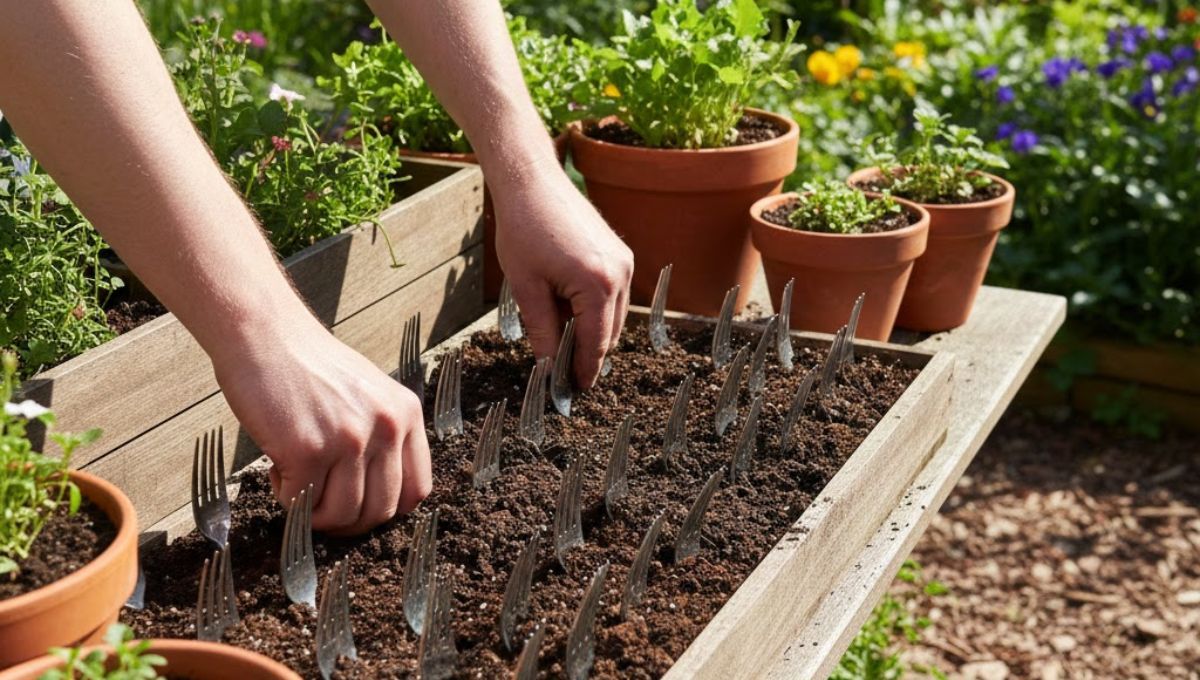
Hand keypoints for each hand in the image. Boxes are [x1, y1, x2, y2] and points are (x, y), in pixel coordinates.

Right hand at [211, 314, 431, 534]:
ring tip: (297, 480)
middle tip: (321, 505)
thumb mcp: (368, 393)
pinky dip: (285, 497)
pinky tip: (277, 468)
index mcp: (405, 414)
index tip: (361, 508)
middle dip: (348, 521)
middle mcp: (386, 427)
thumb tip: (377, 493)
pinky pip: (301, 503)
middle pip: (380, 511)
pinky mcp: (309, 450)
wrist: (266, 334)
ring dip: (314, 511)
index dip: (387, 510)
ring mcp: (350, 440)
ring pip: (342, 515)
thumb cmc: (308, 365)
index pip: (416, 490)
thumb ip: (382, 435)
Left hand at [492, 159, 633, 388]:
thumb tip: (547, 369)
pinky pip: (612, 295)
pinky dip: (593, 309)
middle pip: (609, 334)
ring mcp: (624, 262)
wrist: (531, 181)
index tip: (570, 393)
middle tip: (561, 375)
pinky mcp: (620, 253)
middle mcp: (620, 274)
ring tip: (557, 339)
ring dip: (589, 331)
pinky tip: (565, 308)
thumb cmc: (523, 230)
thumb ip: (542, 332)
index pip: (594, 344)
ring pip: (613, 316)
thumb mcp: (526, 288)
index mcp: (598, 285)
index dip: (581, 371)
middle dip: (586, 355)